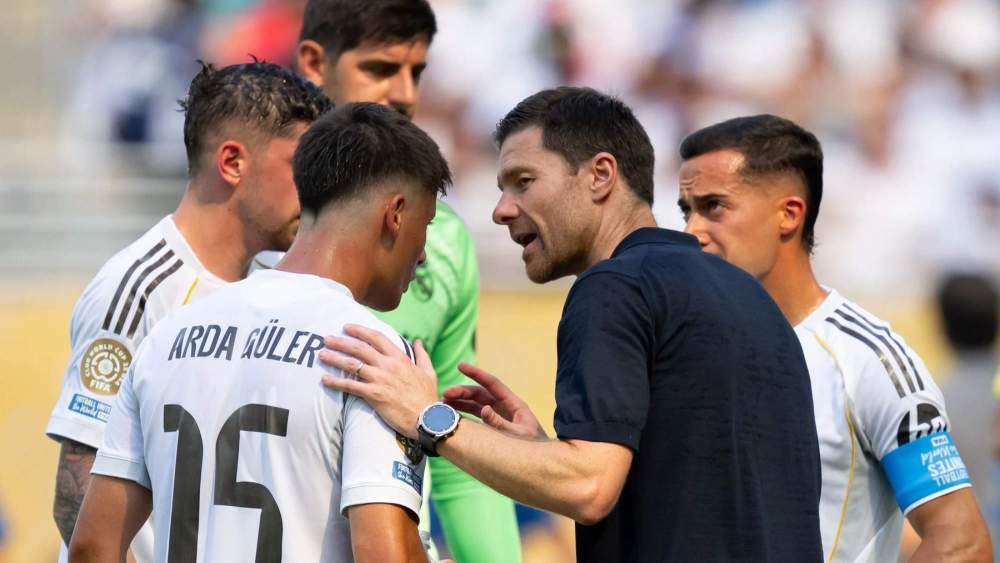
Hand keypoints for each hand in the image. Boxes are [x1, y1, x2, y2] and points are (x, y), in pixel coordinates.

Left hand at [319, 324, 437, 439]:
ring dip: (334, 358)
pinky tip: (325, 380)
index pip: (377, 338)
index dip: (360, 331)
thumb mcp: (429, 372)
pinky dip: (336, 382)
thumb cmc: (427, 397)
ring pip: (352, 364)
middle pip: (360, 348)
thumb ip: (422, 355)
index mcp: (400, 358)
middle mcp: (388, 365)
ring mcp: (379, 379)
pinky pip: (350, 386)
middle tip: (327, 338)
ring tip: (321, 354)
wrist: (427, 419)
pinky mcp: (374, 395)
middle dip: (341, 341)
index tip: (347, 327)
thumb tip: (418, 341)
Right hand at [445, 363, 547, 439]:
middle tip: (445, 395)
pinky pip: (477, 417)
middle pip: (480, 394)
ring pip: (476, 405)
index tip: (460, 365)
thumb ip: (501, 424)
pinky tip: (453, 415)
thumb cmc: (534, 449)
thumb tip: (484, 410)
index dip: (476, 374)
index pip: (492, 384)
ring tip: (444, 404)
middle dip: (462, 392)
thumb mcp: (519, 436)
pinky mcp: (494, 427)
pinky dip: (465, 415)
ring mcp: (499, 417)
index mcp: (514, 405)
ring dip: (461, 403)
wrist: (542, 464)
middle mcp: (505, 408)